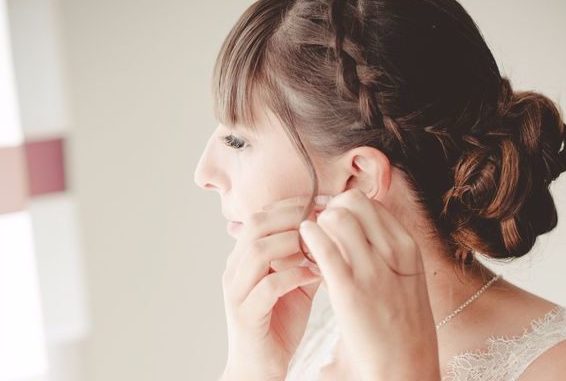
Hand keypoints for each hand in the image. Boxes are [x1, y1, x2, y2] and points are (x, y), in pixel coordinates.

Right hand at [220, 196, 324, 380]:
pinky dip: (294, 276)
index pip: (261, 216)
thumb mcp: (295, 284)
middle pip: (256, 226)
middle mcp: (235, 269)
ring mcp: (237, 292)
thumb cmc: (278, 324)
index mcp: (243, 258)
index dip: (290, 205)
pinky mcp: (246, 315)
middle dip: (292, 216)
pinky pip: (268, 287)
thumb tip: (330, 232)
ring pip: (257, 251)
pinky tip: (314, 275)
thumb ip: (305, 258)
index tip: (320, 201)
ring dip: (291, 243)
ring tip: (317, 244)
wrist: (259, 368)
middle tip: (322, 215)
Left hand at [299, 188, 439, 380]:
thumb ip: (381, 249)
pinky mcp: (350, 289)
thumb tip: (349, 224)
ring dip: (318, 223)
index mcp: (407, 247)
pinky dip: (309, 238)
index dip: (344, 207)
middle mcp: (393, 252)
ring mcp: (372, 269)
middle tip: (319, 228)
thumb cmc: (399, 322)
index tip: (333, 223)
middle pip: (352, 201)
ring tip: (311, 240)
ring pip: (336, 217)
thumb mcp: (404, 277)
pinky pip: (324, 247)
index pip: (369, 203)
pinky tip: (304, 245)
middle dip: (330, 209)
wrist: (405, 365)